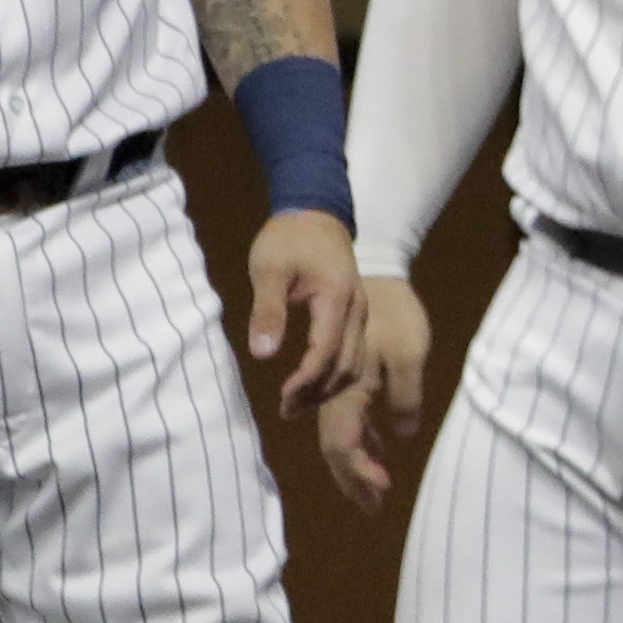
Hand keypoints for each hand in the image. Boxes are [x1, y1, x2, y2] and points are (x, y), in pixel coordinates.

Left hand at [242, 208, 365, 422]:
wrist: (315, 213)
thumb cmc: (289, 238)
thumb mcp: (269, 269)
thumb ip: (267, 311)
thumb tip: (262, 355)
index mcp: (336, 298)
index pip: (326, 351)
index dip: (306, 379)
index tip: (282, 397)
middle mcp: (356, 310)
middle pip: (346, 365)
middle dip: (318, 392)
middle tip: (287, 409)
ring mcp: (359, 312)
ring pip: (353, 363)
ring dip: (327, 388)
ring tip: (296, 404)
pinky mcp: (354, 314)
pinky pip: (352, 352)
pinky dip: (334, 374)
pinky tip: (311, 383)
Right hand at [315, 274, 431, 510]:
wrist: (376, 270)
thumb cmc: (394, 311)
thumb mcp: (408, 352)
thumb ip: (405, 395)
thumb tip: (404, 436)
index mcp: (348, 390)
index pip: (344, 443)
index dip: (359, 472)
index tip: (381, 493)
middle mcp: (337, 392)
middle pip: (336, 446)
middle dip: (354, 479)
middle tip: (373, 508)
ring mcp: (341, 383)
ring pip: (341, 433)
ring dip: (357, 463)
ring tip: (374, 491)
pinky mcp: (352, 373)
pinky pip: (350, 415)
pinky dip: (363, 437)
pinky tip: (380, 446)